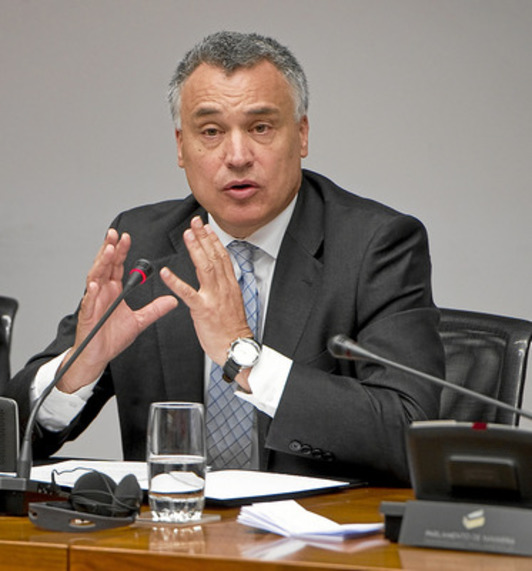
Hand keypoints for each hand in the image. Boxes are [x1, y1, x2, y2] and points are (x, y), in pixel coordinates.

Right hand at [57, 229, 177, 392]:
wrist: (98, 356)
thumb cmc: (112, 337)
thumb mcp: (139, 321)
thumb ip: (155, 309)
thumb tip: (173, 301)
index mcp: (113, 291)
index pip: (117, 266)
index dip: (121, 251)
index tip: (127, 238)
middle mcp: (102, 292)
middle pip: (105, 265)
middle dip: (109, 249)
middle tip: (114, 234)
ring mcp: (93, 301)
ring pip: (95, 277)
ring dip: (101, 263)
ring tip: (108, 250)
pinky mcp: (87, 315)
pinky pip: (88, 302)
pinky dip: (91, 292)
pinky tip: (95, 284)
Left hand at [160, 216, 251, 386]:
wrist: (236, 347)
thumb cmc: (232, 329)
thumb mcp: (233, 303)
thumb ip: (225, 288)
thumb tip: (220, 277)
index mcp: (230, 286)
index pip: (223, 257)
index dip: (214, 240)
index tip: (207, 227)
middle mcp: (224, 288)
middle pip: (214, 256)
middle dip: (204, 237)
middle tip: (195, 222)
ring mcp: (214, 297)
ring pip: (205, 267)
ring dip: (195, 249)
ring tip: (187, 235)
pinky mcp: (203, 309)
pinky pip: (187, 293)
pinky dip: (175, 281)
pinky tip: (165, 272)